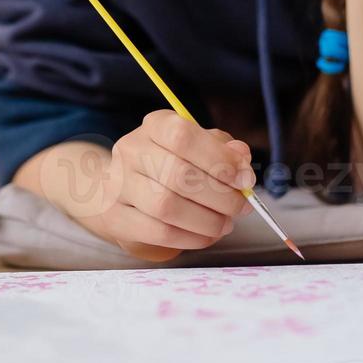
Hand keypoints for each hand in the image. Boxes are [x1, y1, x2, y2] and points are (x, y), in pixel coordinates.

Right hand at [49, 111, 255, 262]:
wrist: (122, 186)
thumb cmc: (169, 163)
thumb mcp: (198, 145)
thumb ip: (222, 149)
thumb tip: (242, 159)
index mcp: (155, 125)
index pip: (183, 136)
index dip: (219, 159)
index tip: (245, 179)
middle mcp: (131, 151)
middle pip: (177, 174)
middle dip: (220, 196)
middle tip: (241, 207)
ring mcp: (119, 185)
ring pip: (166, 206)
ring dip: (207, 220)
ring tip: (225, 224)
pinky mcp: (117, 218)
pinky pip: (158, 233)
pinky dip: (191, 238)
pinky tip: (206, 235)